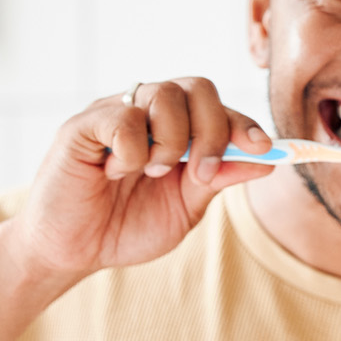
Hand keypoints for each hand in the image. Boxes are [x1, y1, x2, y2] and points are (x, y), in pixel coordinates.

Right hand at [10, 77, 274, 280]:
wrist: (73, 253)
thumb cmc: (126, 227)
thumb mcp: (185, 208)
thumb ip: (219, 179)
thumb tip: (268, 159)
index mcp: (175, 127)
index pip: (218, 107)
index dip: (244, 124)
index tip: (263, 148)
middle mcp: (146, 111)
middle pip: (198, 87)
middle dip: (212, 131)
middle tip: (201, 173)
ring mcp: (114, 112)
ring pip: (164, 95)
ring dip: (171, 142)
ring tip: (153, 173)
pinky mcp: (82, 125)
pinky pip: (123, 117)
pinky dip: (132, 152)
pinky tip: (114, 173)